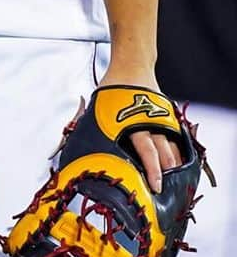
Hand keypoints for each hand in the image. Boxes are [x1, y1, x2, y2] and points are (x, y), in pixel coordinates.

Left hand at [96, 68, 182, 192]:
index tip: (156, 186)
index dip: (152, 171)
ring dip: (174, 164)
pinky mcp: (167, 116)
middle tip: (164, 190)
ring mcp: (161, 119)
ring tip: (175, 180)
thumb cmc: (113, 88)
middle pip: (163, 153)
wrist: (132, 66)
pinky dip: (177, 150)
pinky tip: (178, 162)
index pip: (146, 151)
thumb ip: (93, 126)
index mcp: (131, 122)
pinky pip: (175, 137)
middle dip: (165, 173)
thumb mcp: (99, 106)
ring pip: (172, 147)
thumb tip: (78, 143)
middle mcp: (149, 122)